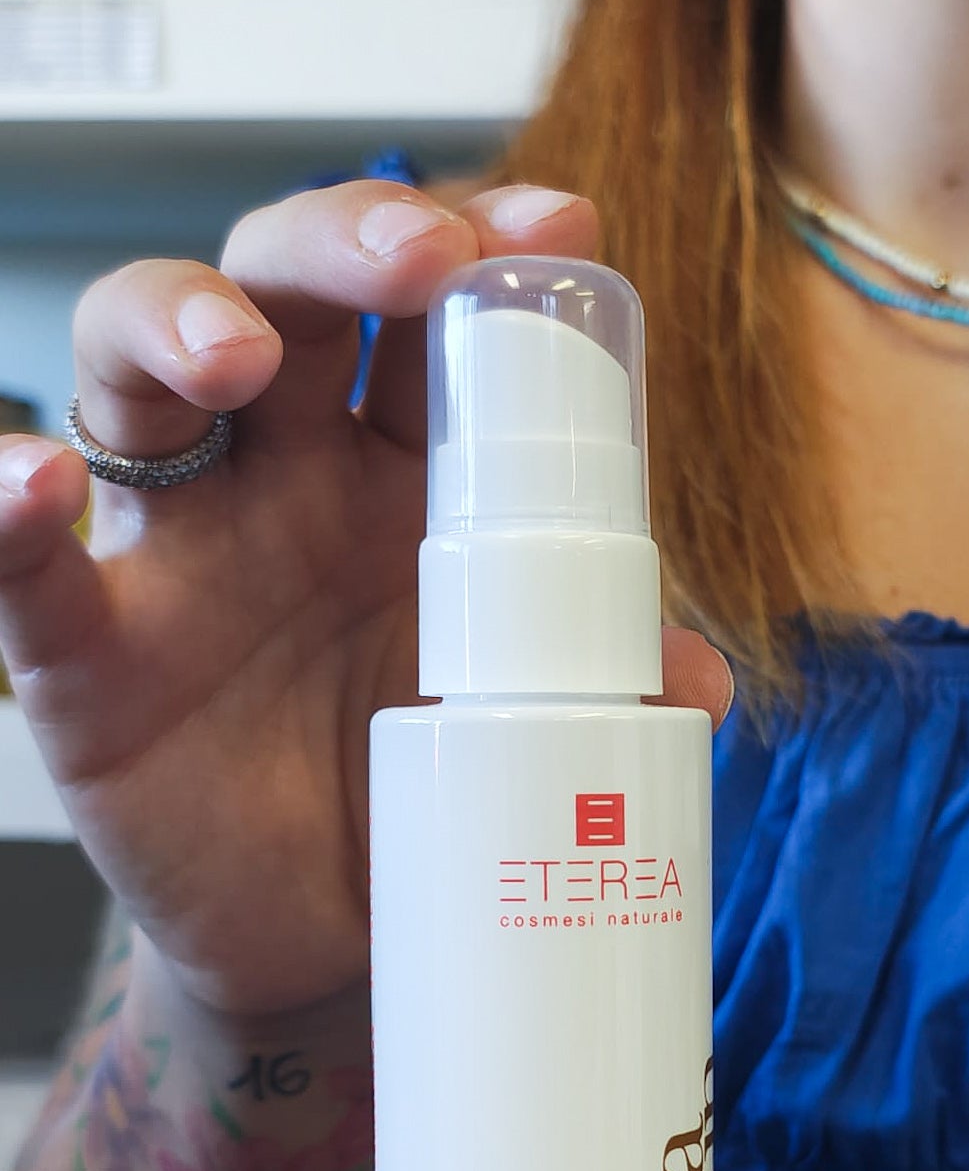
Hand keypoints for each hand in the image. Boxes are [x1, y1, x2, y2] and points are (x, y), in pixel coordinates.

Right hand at [0, 182, 731, 1021]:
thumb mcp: (535, 727)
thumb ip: (611, 681)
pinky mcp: (88, 658)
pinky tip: (38, 485)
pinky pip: (30, 572)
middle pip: (281, 288)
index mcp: (403, 470)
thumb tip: (697, 675)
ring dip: (176, 326)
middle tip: (419, 261)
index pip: (427, 314)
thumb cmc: (430, 796)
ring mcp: (177, 552)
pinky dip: (11, 517)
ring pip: (137, 372)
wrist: (335, 942)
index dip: (482, 248)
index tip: (560, 228)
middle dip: (342, 242)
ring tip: (238, 358)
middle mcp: (283, 477)